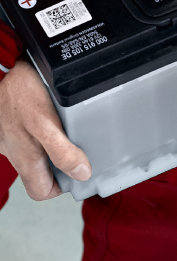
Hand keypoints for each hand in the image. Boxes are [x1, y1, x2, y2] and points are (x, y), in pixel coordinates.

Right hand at [0, 58, 91, 199]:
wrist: (3, 69)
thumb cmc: (20, 92)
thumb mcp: (45, 123)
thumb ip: (62, 151)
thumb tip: (82, 173)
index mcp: (25, 158)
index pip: (41, 191)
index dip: (61, 188)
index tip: (81, 173)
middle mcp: (16, 151)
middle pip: (41, 173)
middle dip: (63, 167)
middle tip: (84, 150)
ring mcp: (12, 137)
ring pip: (36, 154)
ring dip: (57, 147)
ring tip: (76, 132)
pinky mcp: (13, 122)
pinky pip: (31, 135)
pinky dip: (47, 131)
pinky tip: (59, 116)